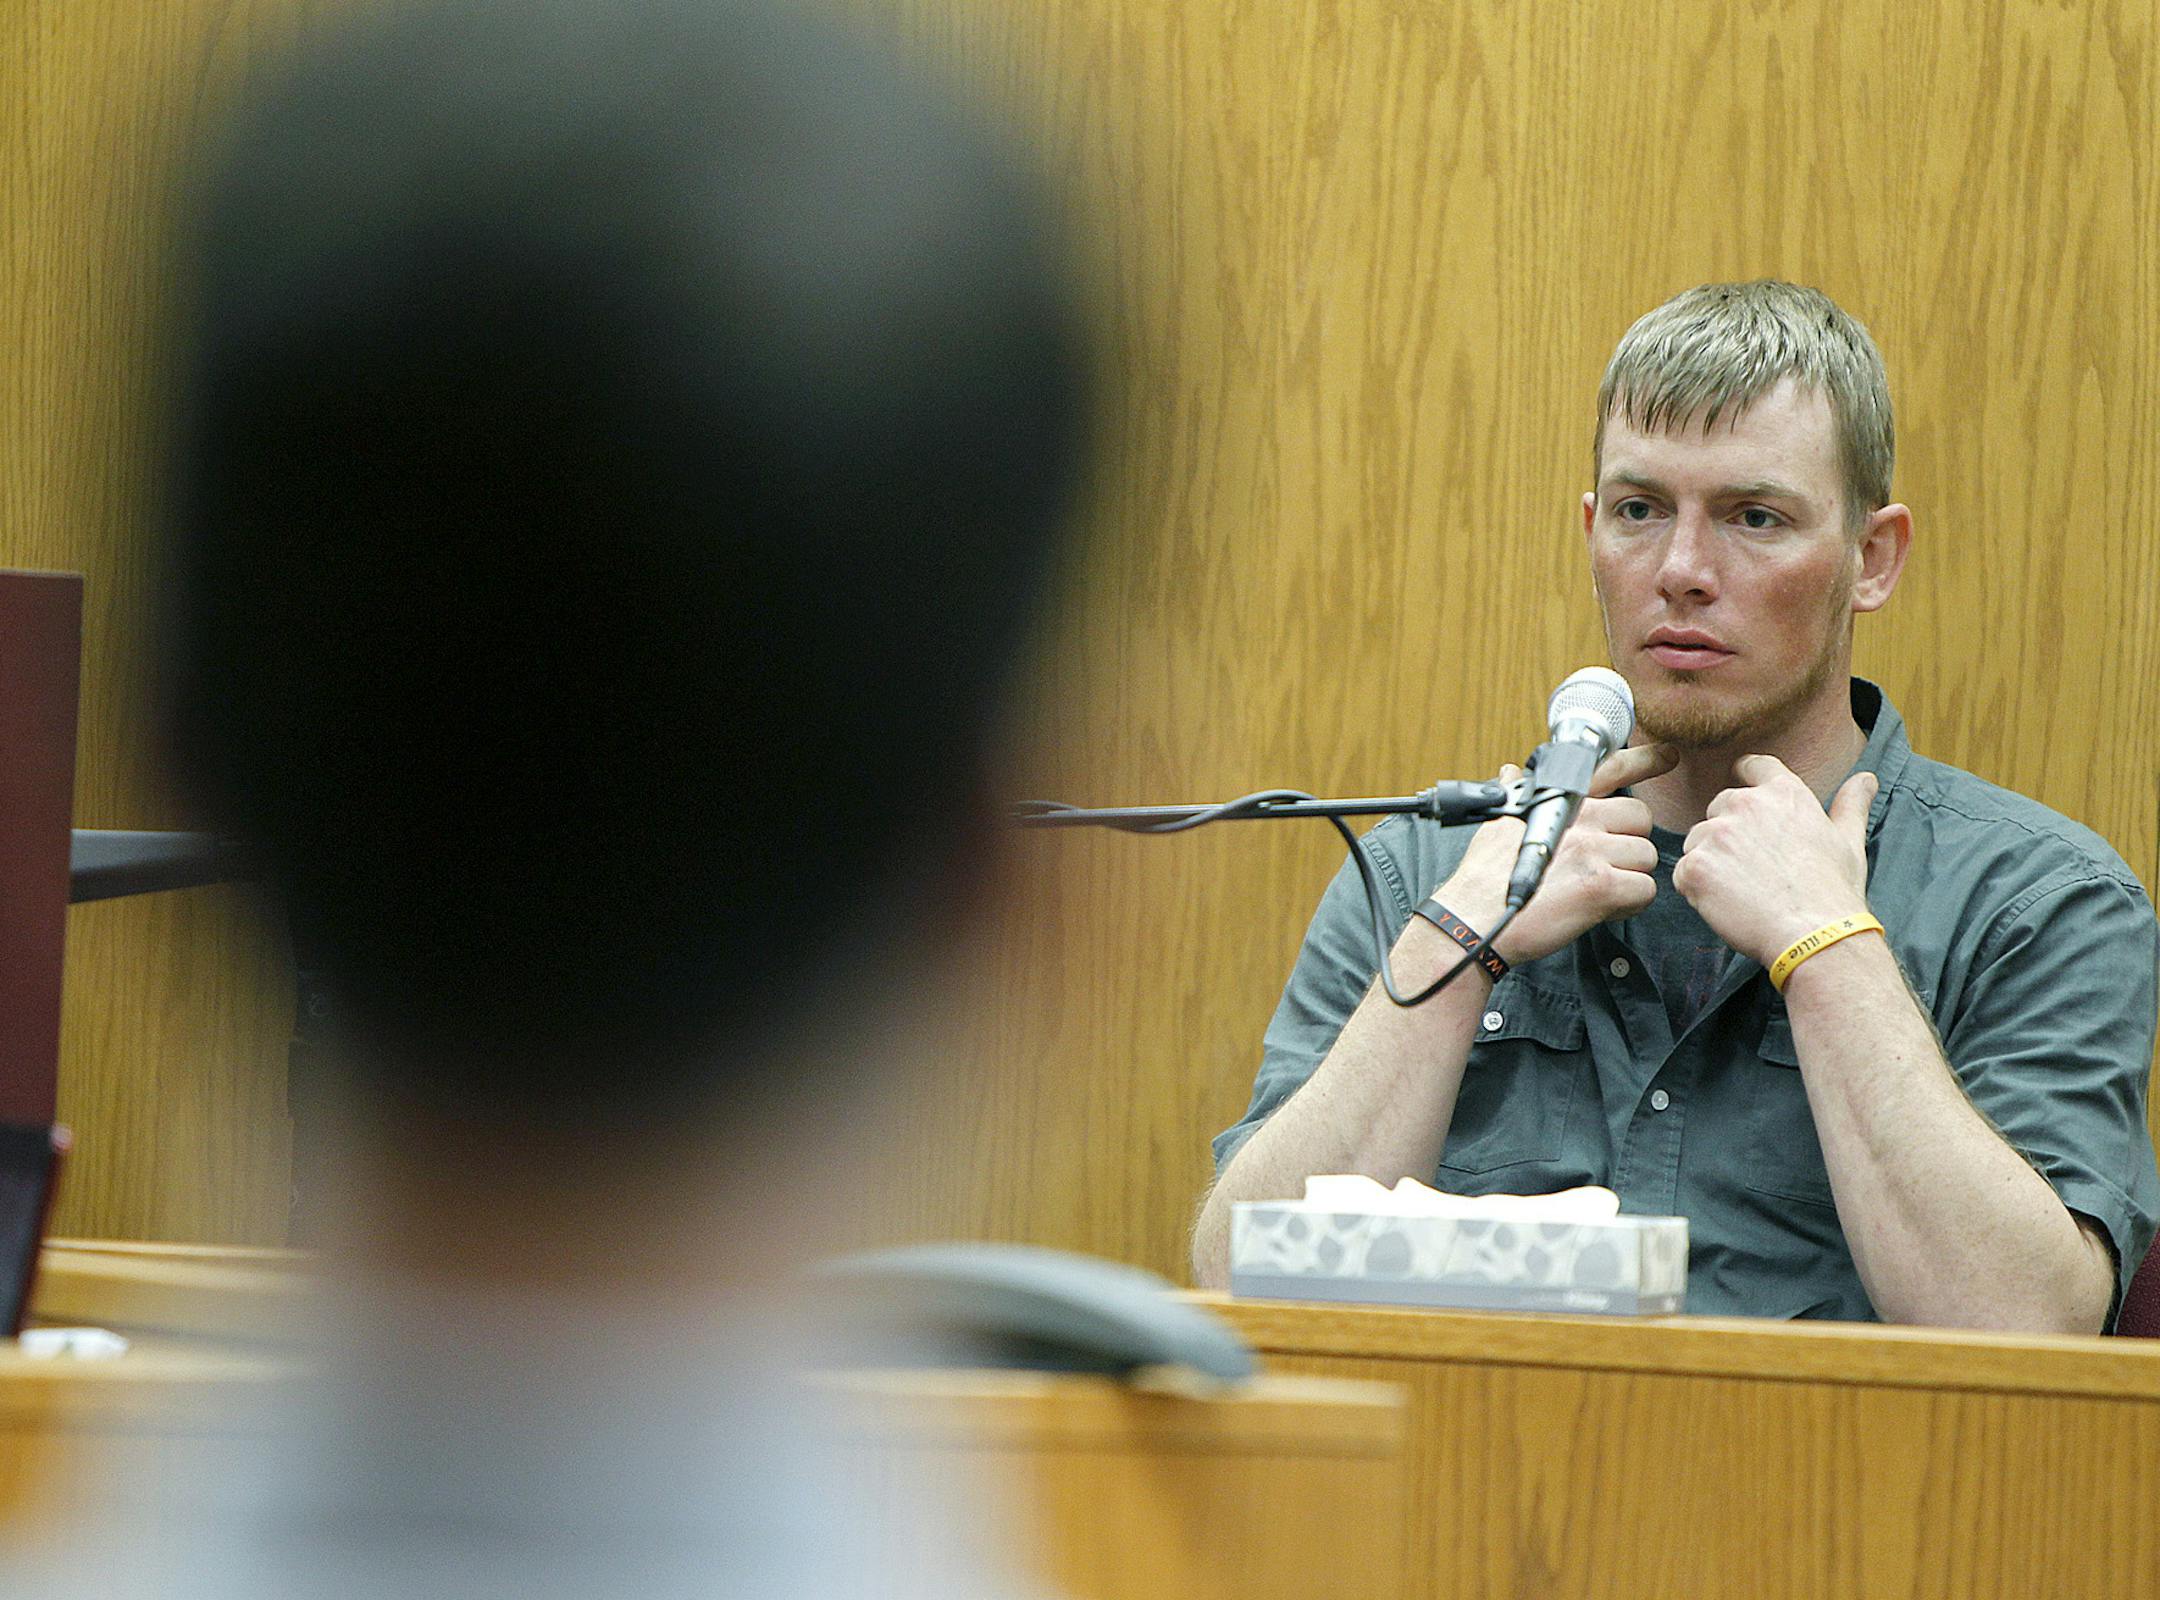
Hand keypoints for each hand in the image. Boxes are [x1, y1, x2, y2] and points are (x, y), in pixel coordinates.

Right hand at [1434, 742, 1675, 963]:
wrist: (1474, 920)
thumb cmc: (1482, 878)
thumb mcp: (1496, 824)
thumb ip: (1514, 795)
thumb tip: (1510, 772)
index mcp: (1559, 803)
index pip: (1609, 769)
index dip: (1644, 760)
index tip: (1668, 755)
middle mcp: (1581, 820)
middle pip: (1640, 819)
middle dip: (1629, 843)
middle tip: (1604, 864)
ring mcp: (1593, 851)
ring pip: (1646, 857)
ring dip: (1629, 878)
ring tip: (1595, 891)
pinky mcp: (1602, 886)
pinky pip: (1644, 891)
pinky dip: (1628, 905)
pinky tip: (1601, 909)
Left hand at [1672, 756, 1875, 966]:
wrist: (1816, 937)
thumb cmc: (1834, 892)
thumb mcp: (1849, 842)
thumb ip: (1851, 805)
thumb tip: (1866, 778)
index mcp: (1783, 793)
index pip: (1751, 766)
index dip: (1746, 780)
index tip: (1748, 807)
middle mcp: (1746, 804)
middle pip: (1718, 808)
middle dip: (1729, 834)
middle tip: (1755, 870)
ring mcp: (1716, 834)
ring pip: (1697, 841)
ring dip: (1710, 862)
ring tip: (1744, 890)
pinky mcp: (1695, 865)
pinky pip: (1682, 873)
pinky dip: (1696, 889)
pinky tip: (1727, 905)